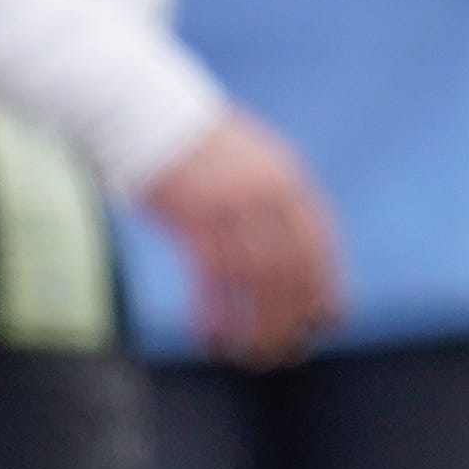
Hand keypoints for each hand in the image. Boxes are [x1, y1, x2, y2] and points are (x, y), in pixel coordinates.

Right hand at [141, 113, 340, 367]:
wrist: (142, 112)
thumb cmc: (193, 143)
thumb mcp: (250, 159)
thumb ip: (274, 195)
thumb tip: (291, 241)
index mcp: (286, 177)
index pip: (319, 242)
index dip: (325, 283)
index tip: (327, 320)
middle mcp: (265, 192)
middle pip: (291, 267)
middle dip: (291, 317)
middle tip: (286, 352)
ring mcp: (229, 204)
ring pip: (255, 281)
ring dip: (256, 325)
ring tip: (252, 357)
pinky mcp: (190, 217)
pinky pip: (212, 278)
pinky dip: (215, 313)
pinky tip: (212, 339)